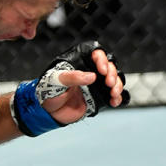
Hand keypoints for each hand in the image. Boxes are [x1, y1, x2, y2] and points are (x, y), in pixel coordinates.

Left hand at [11, 40, 129, 136]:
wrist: (47, 112)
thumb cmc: (48, 91)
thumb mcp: (57, 81)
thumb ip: (73, 77)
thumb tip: (92, 76)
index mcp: (79, 62)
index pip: (96, 53)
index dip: (102, 59)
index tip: (101, 70)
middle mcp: (90, 71)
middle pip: (110, 66)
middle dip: (112, 73)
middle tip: (109, 83)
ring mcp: (96, 85)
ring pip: (115, 80)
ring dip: (118, 85)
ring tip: (113, 93)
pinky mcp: (99, 97)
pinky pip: (113, 95)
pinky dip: (117, 98)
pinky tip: (114, 101)